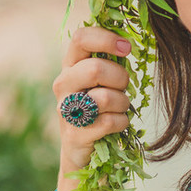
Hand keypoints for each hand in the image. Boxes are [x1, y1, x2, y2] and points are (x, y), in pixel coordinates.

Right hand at [53, 26, 131, 190]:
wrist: (80, 152)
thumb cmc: (97, 110)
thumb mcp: (99, 81)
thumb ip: (108, 60)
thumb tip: (127, 40)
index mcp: (69, 66)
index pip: (81, 38)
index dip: (106, 39)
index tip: (127, 48)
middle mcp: (63, 85)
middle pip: (95, 69)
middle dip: (120, 78)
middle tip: (125, 87)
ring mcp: (66, 111)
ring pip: (105, 98)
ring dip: (123, 102)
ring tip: (121, 108)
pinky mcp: (75, 135)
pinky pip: (109, 122)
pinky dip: (121, 122)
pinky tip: (118, 124)